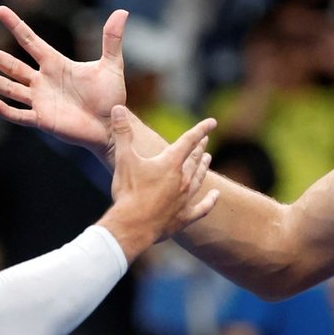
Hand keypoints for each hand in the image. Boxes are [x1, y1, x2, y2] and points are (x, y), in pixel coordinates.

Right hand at [0, 7, 127, 157]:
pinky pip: (21, 115)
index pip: (30, 40)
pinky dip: (7, 110)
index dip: (16, 25)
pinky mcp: (43, 120)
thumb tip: (122, 11)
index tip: (0, 9)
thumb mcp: (111, 66)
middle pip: (12, 65)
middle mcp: (43, 80)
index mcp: (55, 63)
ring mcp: (40, 100)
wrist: (112, 125)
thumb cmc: (110, 97)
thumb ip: (111, 40)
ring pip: (11, 88)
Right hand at [99, 106, 217, 257]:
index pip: (189, 141)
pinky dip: (210, 201)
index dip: (201, 129)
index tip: (212, 122)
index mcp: (170, 163)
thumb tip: (117, 108)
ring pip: (199, 179)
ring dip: (204, 168)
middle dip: (200, 147)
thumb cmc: (127, 192)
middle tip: (205, 139)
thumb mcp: (123, 159)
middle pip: (195, 159)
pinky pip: (202, 208)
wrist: (132, 226)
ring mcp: (185, 199)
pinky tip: (216, 196)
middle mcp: (182, 179)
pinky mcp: (184, 217)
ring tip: (208, 159)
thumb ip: (122, 133)